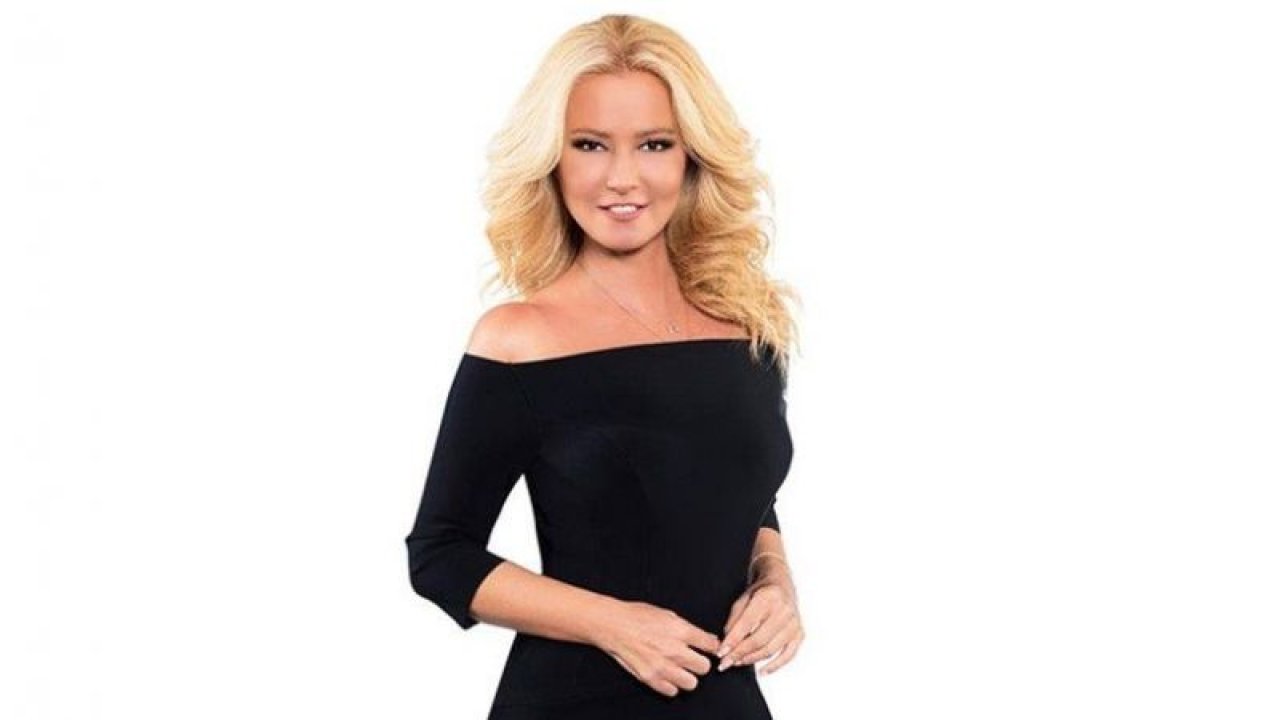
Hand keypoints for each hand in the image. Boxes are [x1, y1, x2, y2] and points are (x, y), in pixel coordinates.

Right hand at [593, 600, 721, 696]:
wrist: (613, 625)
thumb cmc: (636, 616)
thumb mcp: (667, 614)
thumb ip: (688, 629)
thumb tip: (706, 639)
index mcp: (680, 630)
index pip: (711, 645)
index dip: (711, 647)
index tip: (708, 649)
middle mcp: (673, 650)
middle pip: (704, 667)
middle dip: (700, 663)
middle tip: (693, 660)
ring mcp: (662, 666)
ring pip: (691, 683)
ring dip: (687, 677)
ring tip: (680, 669)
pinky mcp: (650, 678)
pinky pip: (672, 691)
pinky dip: (671, 685)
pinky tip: (667, 675)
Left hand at [716, 565, 803, 675]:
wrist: (781, 583)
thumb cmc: (760, 592)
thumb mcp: (742, 599)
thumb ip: (734, 620)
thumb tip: (727, 645)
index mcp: (767, 598)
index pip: (746, 624)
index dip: (732, 641)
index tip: (720, 653)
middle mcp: (784, 610)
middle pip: (759, 640)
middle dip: (740, 653)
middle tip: (726, 662)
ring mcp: (794, 623)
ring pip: (771, 649)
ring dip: (752, 659)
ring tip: (737, 663)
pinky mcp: (800, 633)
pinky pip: (788, 654)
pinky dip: (775, 665)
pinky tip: (762, 672)